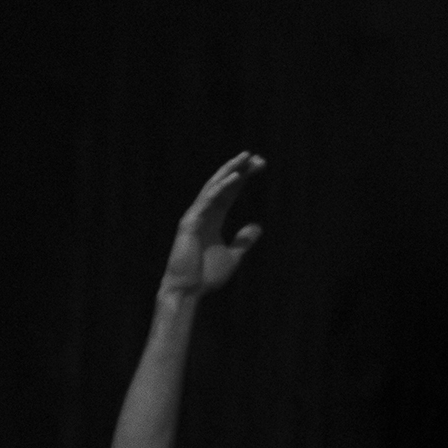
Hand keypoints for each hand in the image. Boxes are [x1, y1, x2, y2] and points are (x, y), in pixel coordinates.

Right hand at [161, 152, 264, 296]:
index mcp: (213, 219)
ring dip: (229, 171)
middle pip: (222, 185)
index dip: (243, 177)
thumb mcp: (233, 257)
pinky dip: (220, 188)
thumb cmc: (205, 277)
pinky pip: (207, 201)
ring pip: (213, 187)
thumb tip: (257, 226)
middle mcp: (203, 214)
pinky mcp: (190, 223)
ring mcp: (195, 216)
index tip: (260, 165)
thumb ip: (243, 241)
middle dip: (239, 169)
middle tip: (256, 157)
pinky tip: (234, 177)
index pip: (230, 192)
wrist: (187, 291)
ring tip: (245, 158)